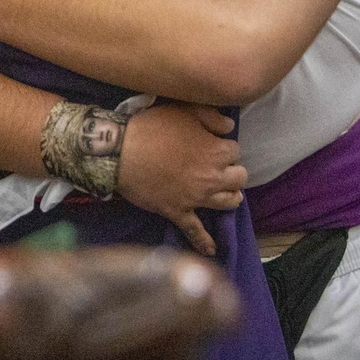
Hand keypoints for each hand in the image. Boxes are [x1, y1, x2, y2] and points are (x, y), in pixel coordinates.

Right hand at [117, 102, 247, 256]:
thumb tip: (230, 127)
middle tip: (220, 167)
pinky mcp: (178, 212)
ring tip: (225, 192)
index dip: (224, 146)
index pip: (235, 151)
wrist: (120, 152)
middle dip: (232, 170)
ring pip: (228, 202)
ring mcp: (197, 198)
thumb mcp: (184, 110)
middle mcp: (213, 178)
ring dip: (230, 196)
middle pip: (239, 178)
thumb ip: (212, 116)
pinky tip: (211, 249)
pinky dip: (204, 241)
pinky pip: (195, 231)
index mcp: (216, 151)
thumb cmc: (152, 127)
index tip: (213, 144)